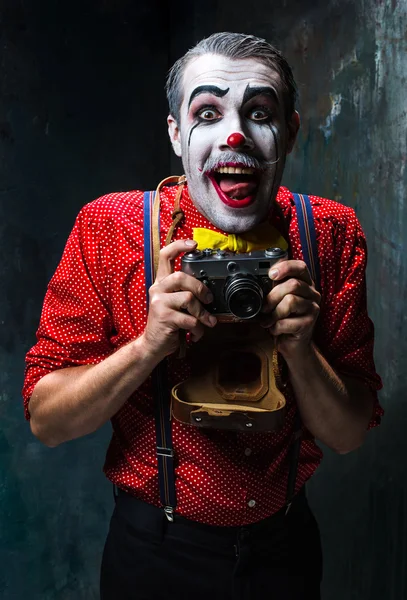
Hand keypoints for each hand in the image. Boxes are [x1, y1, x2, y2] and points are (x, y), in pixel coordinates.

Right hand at [142, 239, 216, 359]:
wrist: (152, 345)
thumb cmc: (167, 323)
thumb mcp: (173, 303)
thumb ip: (184, 292)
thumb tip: (208, 290)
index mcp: (160, 283)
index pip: (165, 256)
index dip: (179, 246)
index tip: (194, 244)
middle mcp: (158, 289)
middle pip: (182, 277)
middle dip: (200, 288)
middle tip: (209, 300)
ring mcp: (159, 303)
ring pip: (189, 298)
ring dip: (202, 313)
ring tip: (206, 322)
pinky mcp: (164, 317)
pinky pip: (190, 319)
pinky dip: (198, 328)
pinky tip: (196, 334)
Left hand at [261, 260, 320, 358]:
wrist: (293, 345)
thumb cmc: (284, 319)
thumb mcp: (278, 300)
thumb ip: (273, 288)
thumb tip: (257, 279)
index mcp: (305, 284)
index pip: (300, 267)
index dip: (285, 267)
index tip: (271, 274)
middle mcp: (312, 294)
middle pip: (293, 284)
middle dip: (273, 296)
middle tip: (264, 307)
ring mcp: (313, 309)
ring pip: (291, 301)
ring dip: (274, 313)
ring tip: (269, 320)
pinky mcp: (309, 324)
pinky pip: (287, 322)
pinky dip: (276, 327)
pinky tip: (275, 330)